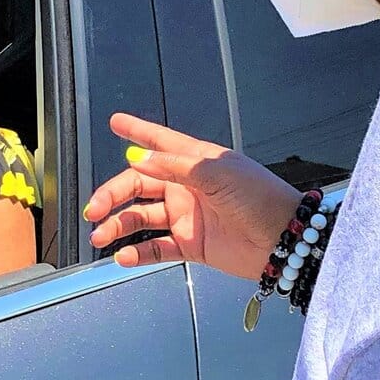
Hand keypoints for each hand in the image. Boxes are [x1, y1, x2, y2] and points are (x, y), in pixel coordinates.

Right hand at [84, 113, 300, 280]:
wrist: (285, 240)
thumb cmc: (260, 198)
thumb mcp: (218, 173)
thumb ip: (177, 166)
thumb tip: (140, 159)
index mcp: (196, 161)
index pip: (160, 142)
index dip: (137, 132)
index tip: (115, 122)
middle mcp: (187, 186)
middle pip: (138, 184)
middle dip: (112, 195)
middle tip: (93, 210)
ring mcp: (187, 216)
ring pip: (140, 218)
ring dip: (118, 226)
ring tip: (100, 236)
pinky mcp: (191, 244)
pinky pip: (156, 247)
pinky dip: (137, 253)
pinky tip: (123, 256)